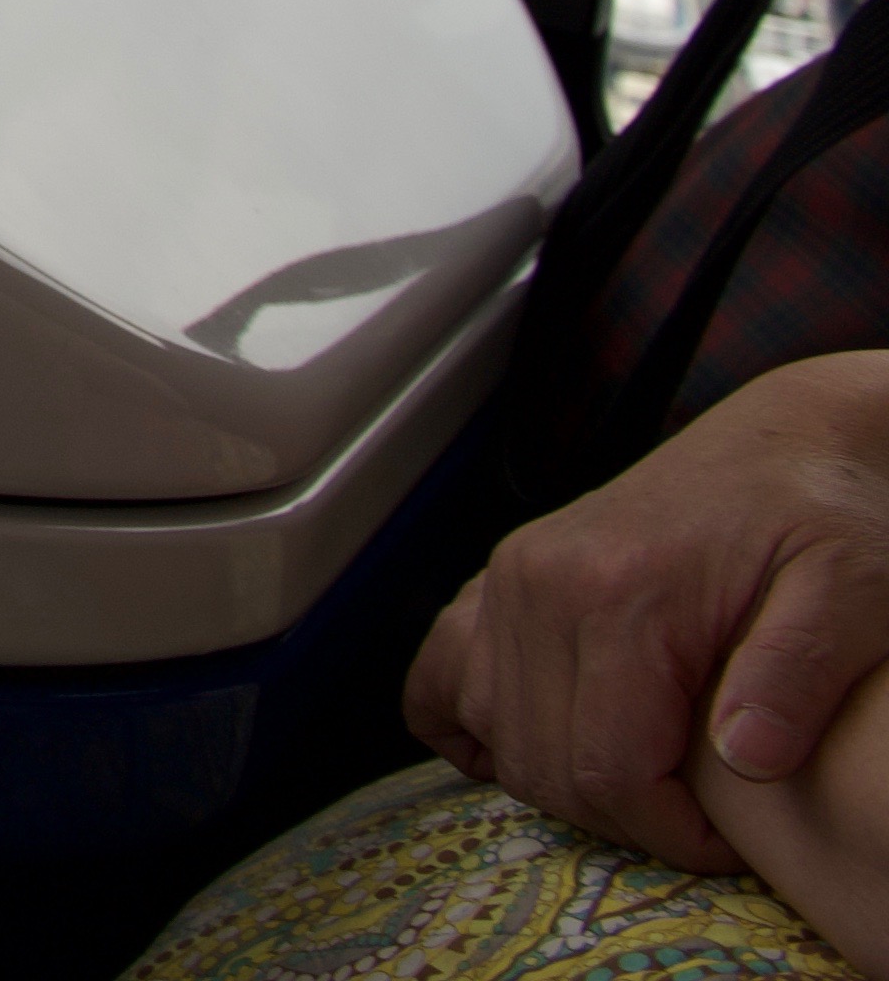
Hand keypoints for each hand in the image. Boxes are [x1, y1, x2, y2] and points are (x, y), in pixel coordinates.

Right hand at [413, 352, 888, 870]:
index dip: (668, 835)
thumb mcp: (850, 591)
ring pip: (493, 735)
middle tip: (698, 819)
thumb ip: (799, 673)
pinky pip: (438, 677)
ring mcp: (508, 579)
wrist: (791, 442)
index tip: (731, 841)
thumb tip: (746, 758)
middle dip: (623, 820)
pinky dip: (472, 729)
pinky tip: (535, 745)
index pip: (607, 768)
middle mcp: (539, 583)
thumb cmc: (831, 516)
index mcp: (620, 593)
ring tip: (646, 782)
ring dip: (562, 783)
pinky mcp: (501, 579)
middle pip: (544, 763)